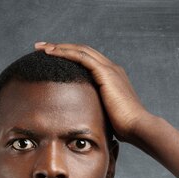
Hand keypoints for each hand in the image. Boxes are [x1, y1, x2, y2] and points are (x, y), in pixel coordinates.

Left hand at [34, 42, 149, 143]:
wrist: (137, 127)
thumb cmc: (123, 129)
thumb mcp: (105, 115)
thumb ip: (95, 110)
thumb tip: (82, 120)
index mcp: (112, 77)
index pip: (87, 61)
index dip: (69, 57)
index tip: (52, 58)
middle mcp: (112, 68)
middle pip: (82, 51)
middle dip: (60, 47)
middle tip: (41, 47)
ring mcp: (110, 69)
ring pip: (80, 50)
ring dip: (59, 46)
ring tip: (41, 48)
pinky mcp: (106, 73)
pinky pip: (81, 57)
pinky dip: (65, 52)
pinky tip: (50, 53)